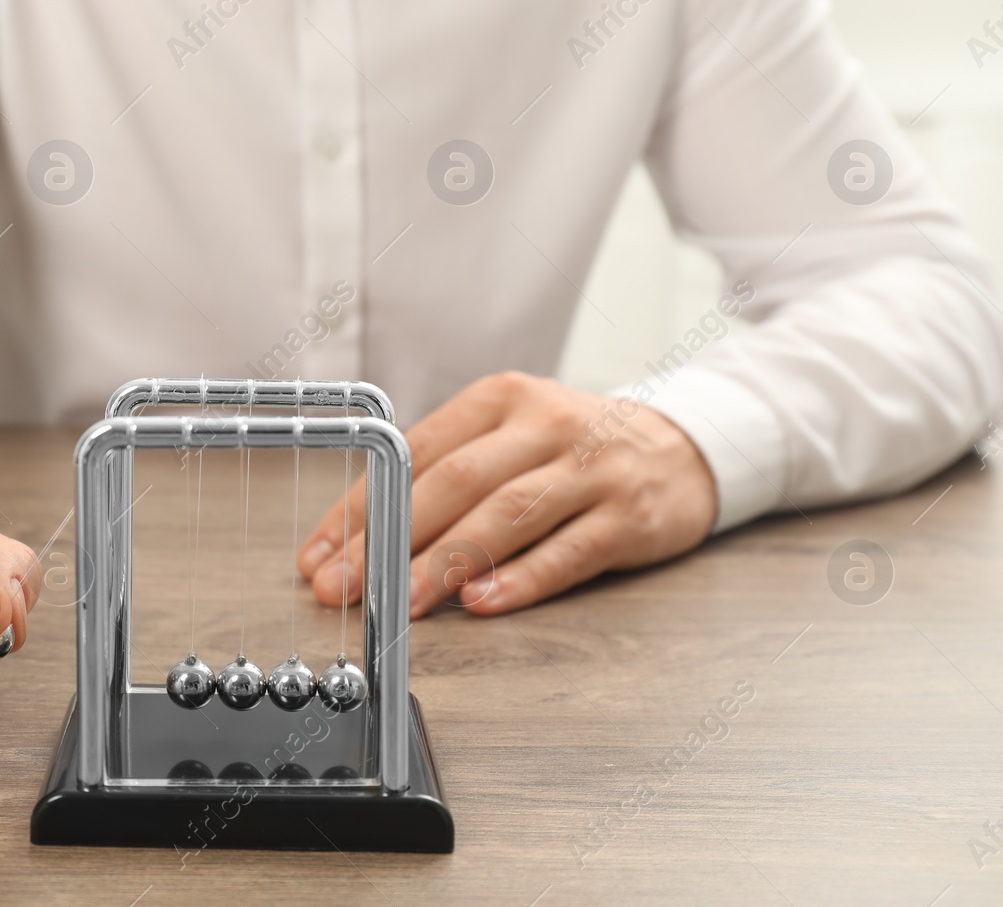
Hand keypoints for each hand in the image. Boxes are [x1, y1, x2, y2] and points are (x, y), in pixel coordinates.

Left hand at [296, 372, 716, 617]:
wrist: (686, 448)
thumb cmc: (574, 451)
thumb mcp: (510, 437)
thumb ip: (444, 477)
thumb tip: (359, 540)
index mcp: (500, 399)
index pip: (413, 453)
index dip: (360, 506)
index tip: (316, 555)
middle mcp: (543, 425)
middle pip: (454, 482)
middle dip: (387, 539)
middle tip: (343, 588)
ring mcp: (590, 469)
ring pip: (506, 515)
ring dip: (445, 563)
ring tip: (399, 603)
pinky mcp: (629, 516)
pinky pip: (568, 552)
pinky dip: (521, 579)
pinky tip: (480, 603)